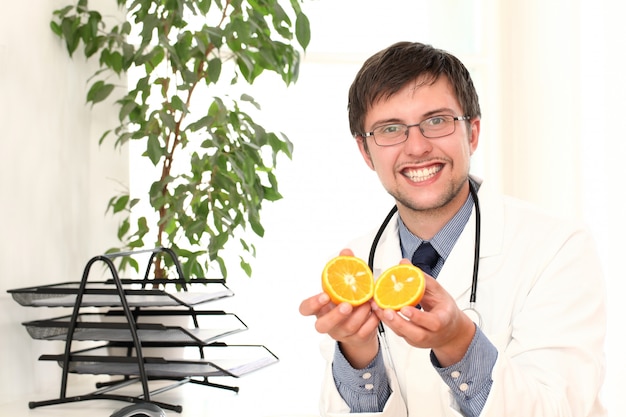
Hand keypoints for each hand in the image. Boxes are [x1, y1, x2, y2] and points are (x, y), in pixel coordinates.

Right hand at [299, 249, 379, 368]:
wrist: (360, 327)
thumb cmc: (348, 301)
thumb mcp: (344, 285)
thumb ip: (344, 268)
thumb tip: (346, 251)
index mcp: (320, 309)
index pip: (305, 309)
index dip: (313, 304)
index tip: (324, 296)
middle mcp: (328, 323)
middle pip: (322, 326)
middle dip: (336, 315)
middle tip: (347, 305)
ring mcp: (341, 333)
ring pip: (348, 328)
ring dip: (360, 314)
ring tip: (369, 302)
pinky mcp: (357, 339)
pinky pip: (364, 332)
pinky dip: (372, 321)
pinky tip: (376, 311)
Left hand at [372, 259, 475, 366]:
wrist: (450, 331)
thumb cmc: (444, 310)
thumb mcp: (438, 291)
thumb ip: (421, 278)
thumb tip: (404, 264)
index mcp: (443, 321)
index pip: (433, 322)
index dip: (418, 317)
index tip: (405, 308)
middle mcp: (432, 334)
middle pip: (415, 333)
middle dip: (398, 322)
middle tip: (386, 310)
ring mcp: (421, 340)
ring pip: (404, 334)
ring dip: (389, 321)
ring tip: (377, 307)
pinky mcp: (411, 340)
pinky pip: (398, 333)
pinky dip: (388, 322)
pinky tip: (379, 311)